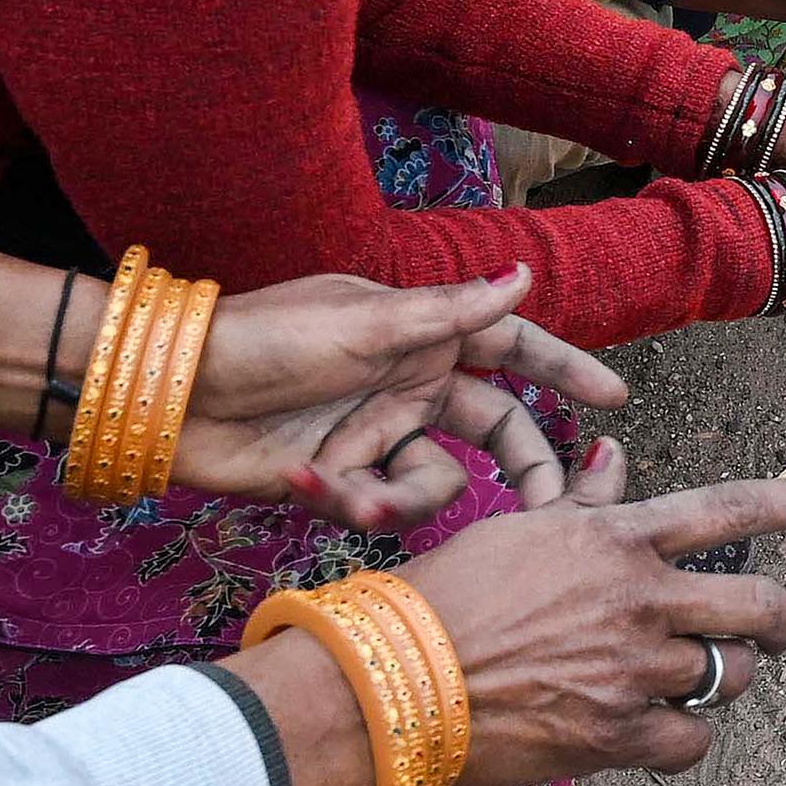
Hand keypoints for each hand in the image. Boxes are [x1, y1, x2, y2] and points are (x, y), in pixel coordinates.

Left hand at [182, 265, 627, 526]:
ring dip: (404, 496)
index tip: (615, 401)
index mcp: (422, 335)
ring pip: (437, 482)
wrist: (170, 394)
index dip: (564, 372)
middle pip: (497, 431)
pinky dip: (348, 499)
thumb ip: (452, 312)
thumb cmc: (264, 340)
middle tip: (553, 511)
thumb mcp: (365, 323)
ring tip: (355, 492)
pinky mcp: (341, 477)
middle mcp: (409, 384)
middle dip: (525, 471)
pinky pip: (378, 503)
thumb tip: (524, 274)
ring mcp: (376, 433)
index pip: (513, 348)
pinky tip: (305, 481)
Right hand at [400, 438, 785, 784]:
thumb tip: (615, 454)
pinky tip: (659, 731)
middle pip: (759, 606)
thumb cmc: (441, 598)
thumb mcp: (515, 529)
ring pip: (730, 676)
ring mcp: (635, 670)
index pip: (727, 511)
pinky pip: (692, 741)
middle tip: (784, 628)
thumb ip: (581, 501)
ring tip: (688, 682)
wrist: (391, 682)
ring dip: (721, 680)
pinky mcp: (619, 734)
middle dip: (784, 620)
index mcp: (616, 539)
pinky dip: (685, 738)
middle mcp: (640, 598)